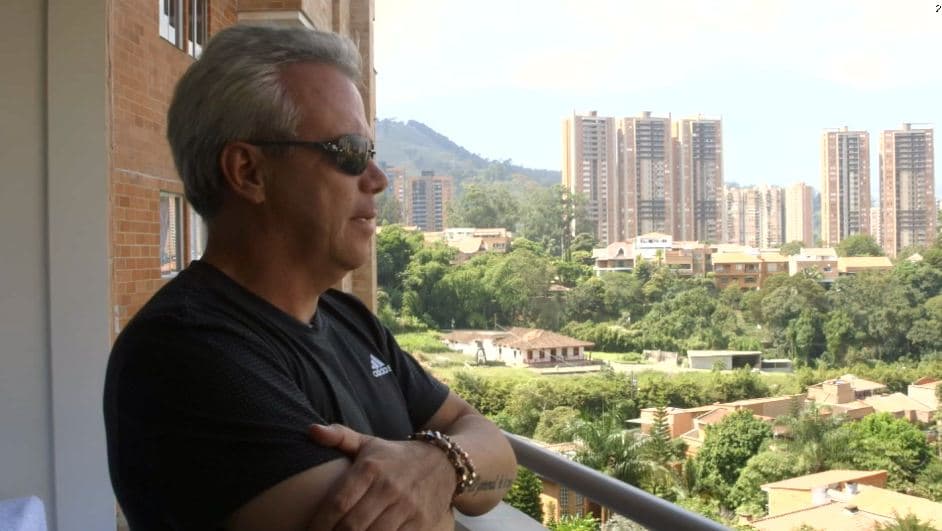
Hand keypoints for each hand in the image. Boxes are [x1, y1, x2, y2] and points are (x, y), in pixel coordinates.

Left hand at [306, 424, 455, 530]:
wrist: (445, 462)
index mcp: (371, 468)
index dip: (319, 523)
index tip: (309, 530)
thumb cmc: (396, 456)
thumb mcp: (369, 443)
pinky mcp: (421, 523)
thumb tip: (311, 430)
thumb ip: (340, 437)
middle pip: (352, 525)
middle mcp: (389, 487)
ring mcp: (407, 507)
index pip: (338, 503)